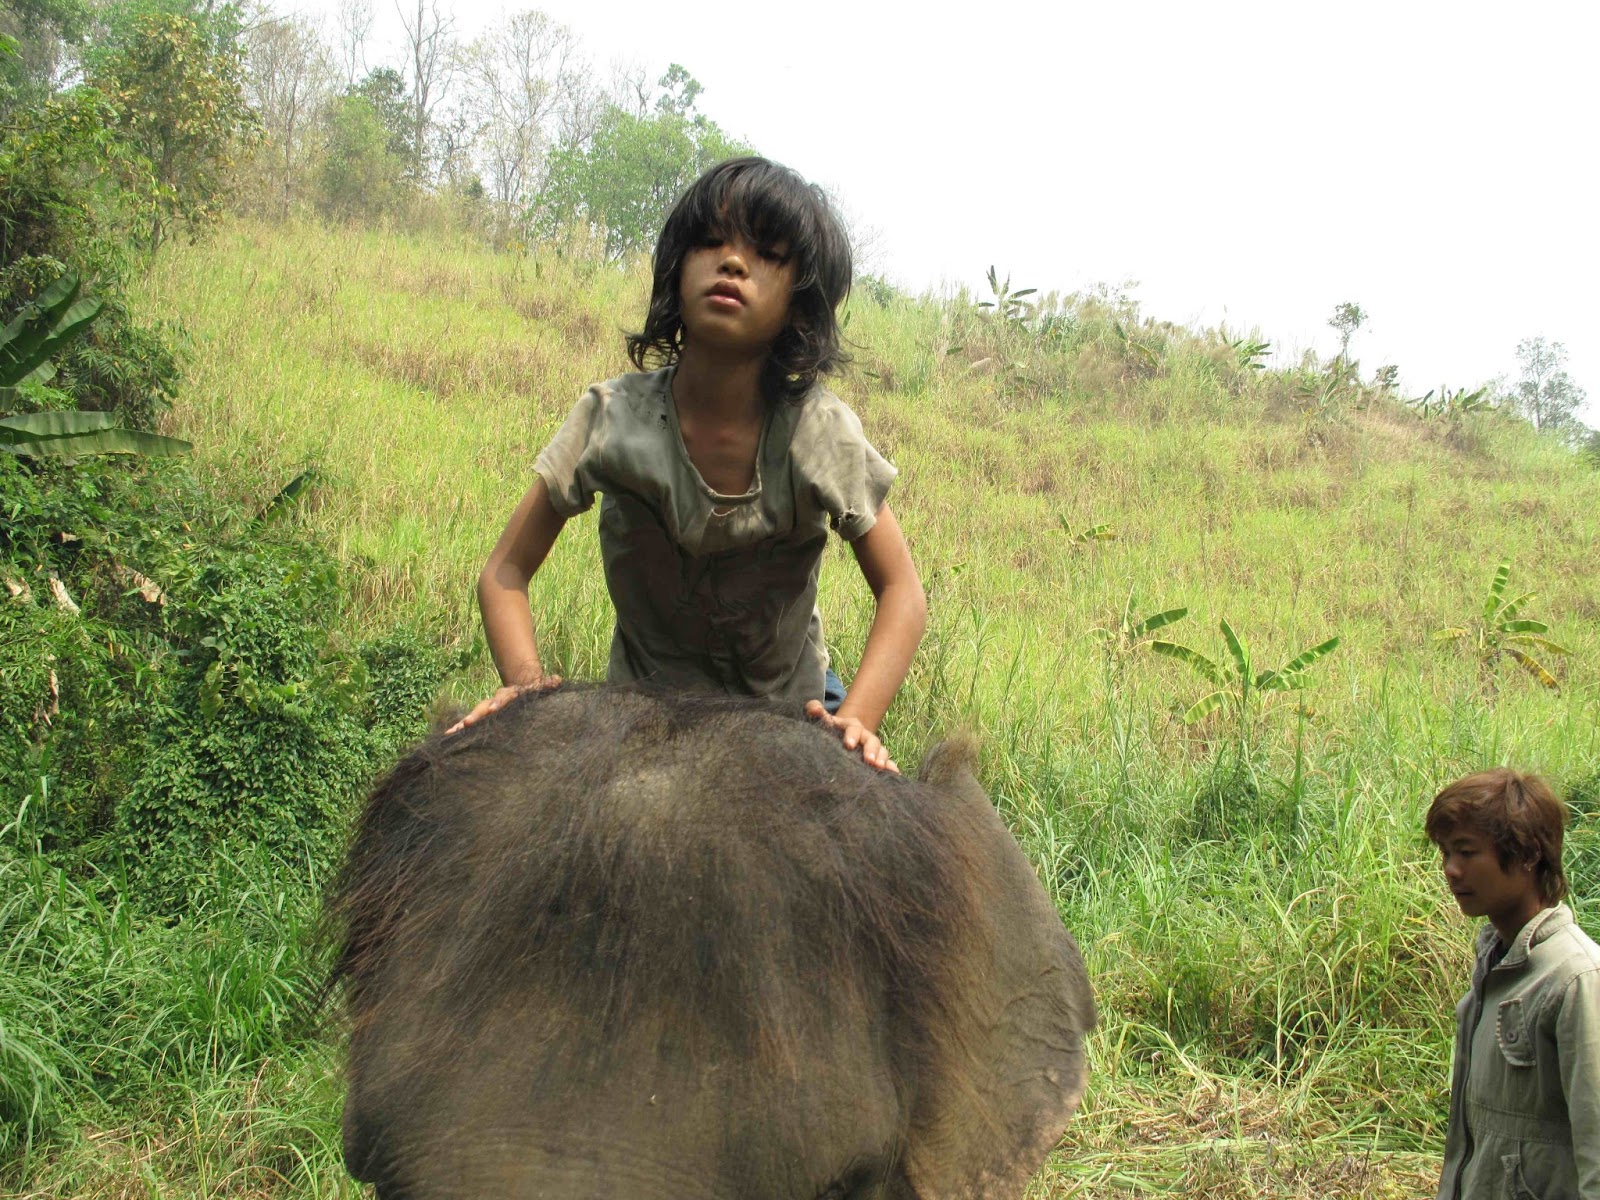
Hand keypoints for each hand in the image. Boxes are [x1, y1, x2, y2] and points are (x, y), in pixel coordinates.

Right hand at [445, 676, 561, 734]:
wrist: (522, 688)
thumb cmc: (533, 693)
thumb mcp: (540, 688)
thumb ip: (548, 685)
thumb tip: (557, 679)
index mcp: (509, 695)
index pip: (503, 698)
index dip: (498, 702)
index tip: (494, 709)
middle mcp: (495, 700)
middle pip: (483, 706)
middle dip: (475, 715)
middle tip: (466, 723)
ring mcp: (488, 708)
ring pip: (473, 715)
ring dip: (462, 723)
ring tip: (451, 732)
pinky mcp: (483, 717)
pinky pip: (470, 723)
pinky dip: (459, 729)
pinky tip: (448, 737)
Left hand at [805, 699, 897, 772]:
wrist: (841, 738)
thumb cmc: (831, 730)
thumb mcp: (823, 720)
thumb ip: (815, 711)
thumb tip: (815, 708)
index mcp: (851, 726)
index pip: (853, 729)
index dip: (852, 736)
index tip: (848, 745)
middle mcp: (865, 736)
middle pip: (871, 741)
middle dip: (871, 750)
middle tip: (869, 760)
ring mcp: (873, 748)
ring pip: (881, 752)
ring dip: (882, 759)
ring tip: (879, 768)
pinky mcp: (877, 759)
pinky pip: (888, 763)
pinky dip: (891, 768)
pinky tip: (895, 774)